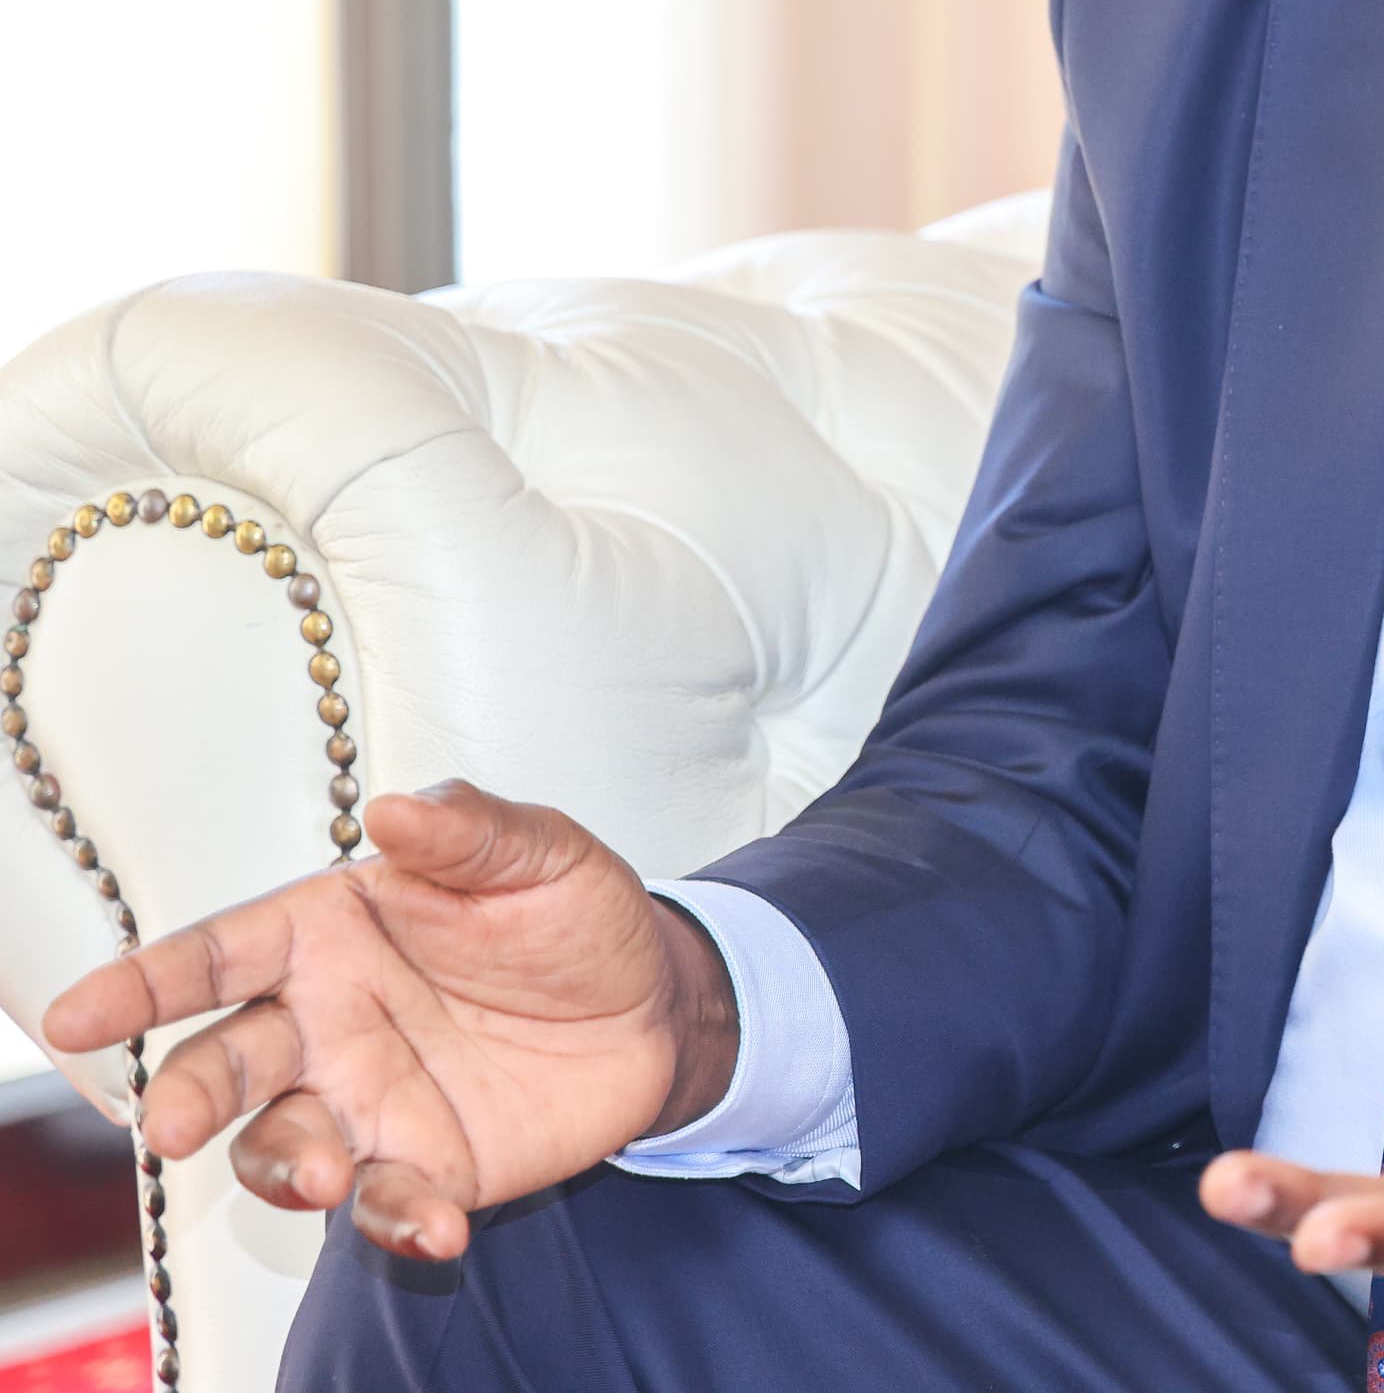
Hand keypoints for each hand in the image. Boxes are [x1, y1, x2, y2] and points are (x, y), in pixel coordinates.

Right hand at [40, 780, 738, 1260]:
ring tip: (328, 1176)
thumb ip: (470, 831)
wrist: (657, 1004)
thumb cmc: (573, 916)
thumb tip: (398, 807)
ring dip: (287, 1168)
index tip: (74, 1014)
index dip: (140, 984)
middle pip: (221, 1065)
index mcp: (327, 936)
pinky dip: (396, 1220)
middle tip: (173, 1124)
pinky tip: (436, 1227)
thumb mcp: (541, 855)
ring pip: (281, 1146)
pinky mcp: (421, 1166)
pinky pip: (383, 1203)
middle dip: (185, 1096)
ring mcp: (364, 1103)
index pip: (216, 955)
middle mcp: (323, 1026)